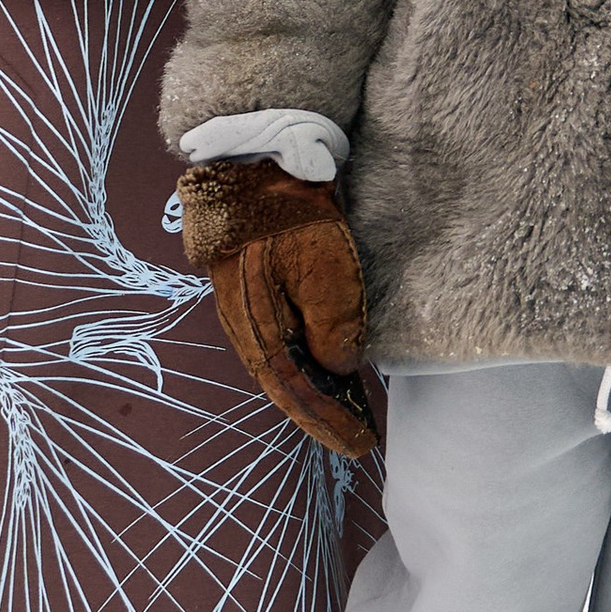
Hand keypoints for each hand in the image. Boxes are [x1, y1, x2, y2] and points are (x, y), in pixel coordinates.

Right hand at [175, 159, 375, 456]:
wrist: (253, 165)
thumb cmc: (288, 216)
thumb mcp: (324, 272)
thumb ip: (334, 328)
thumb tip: (340, 369)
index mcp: (260, 333)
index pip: (298, 393)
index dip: (329, 422)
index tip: (360, 446)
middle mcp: (249, 329)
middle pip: (289, 384)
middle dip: (323, 413)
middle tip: (358, 437)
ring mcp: (250, 309)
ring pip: (286, 364)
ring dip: (316, 388)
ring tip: (349, 408)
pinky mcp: (259, 289)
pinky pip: (284, 340)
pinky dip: (307, 360)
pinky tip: (326, 363)